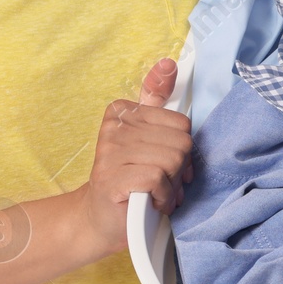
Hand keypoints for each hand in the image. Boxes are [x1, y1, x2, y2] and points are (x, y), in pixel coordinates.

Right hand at [71, 57, 195, 259]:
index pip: (181, 124)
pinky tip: (149, 202)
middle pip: (181, 144)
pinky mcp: (112, 177)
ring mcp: (110, 151)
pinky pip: (158, 179)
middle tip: (161, 183)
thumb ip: (155, 99)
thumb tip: (168, 63)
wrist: (100, 219)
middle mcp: (114, 127)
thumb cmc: (130, 179)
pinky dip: (162, 197)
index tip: (164, 163)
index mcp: (122, 111)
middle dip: (178, 171)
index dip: (180, 151)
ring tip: (154, 193)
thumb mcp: (145, 136)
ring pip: (172, 162)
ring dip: (170, 187)